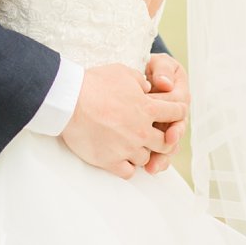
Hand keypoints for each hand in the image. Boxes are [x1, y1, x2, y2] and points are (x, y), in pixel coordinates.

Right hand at [60, 63, 185, 179]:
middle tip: (155, 138)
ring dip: (140, 153)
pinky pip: (128, 172)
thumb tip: (148, 87)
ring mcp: (127, 148)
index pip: (176, 113)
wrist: (68, 101)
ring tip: (129, 146)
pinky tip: (119, 158)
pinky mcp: (111, 161)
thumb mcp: (120, 71)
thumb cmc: (93, 83)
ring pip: (145, 159)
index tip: (173, 115)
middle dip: (163, 140)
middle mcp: (142, 131)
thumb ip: (139, 80)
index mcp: (147, 109)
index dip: (177, 112)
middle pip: (166, 144)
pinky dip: (126, 166)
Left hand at [143, 53, 189, 174]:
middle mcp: (175, 116)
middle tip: (165, 147)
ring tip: (152, 167)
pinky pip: (157, 151)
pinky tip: (147, 169)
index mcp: (179, 98)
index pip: (178, 108)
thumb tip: (165, 83)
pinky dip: (153, 161)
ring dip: (162, 157)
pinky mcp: (154, 136)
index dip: (173, 117)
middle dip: (171, 142)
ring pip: (168, 146)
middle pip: (175, 133)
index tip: (167, 125)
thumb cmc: (151, 70)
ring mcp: (165, 128)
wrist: (137, 76)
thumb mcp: (158, 64)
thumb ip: (163, 70)